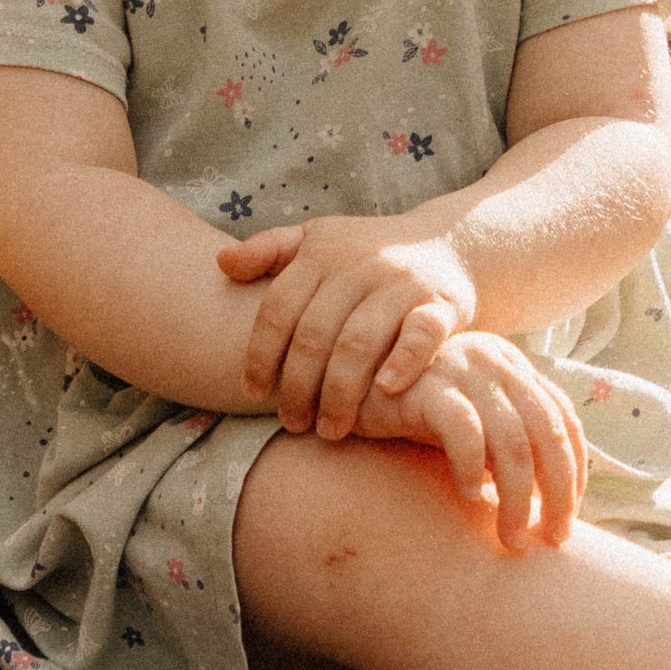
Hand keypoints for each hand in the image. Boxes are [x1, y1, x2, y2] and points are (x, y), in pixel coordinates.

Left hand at [217, 214, 475, 437]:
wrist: (450, 243)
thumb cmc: (368, 252)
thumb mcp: (318, 240)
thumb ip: (269, 250)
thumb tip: (221, 264)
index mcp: (320, 254)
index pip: (278, 308)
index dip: (261, 354)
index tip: (253, 394)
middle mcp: (358, 266)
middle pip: (315, 334)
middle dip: (298, 386)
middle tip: (292, 423)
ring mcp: (400, 284)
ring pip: (359, 341)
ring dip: (340, 391)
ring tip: (330, 429)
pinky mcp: (441, 303)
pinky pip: (421, 334)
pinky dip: (403, 362)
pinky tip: (385, 391)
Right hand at [354, 331, 586, 549]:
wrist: (342, 389)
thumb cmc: (409, 416)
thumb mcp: (468, 423)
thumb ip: (505, 442)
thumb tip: (549, 500)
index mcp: (512, 365)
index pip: (563, 419)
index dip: (574, 472)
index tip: (567, 517)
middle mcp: (494, 360)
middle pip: (548, 432)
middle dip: (558, 493)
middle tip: (554, 540)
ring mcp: (461, 370)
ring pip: (513, 441)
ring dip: (518, 498)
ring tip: (510, 538)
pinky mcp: (427, 386)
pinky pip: (465, 433)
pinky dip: (472, 469)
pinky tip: (469, 499)